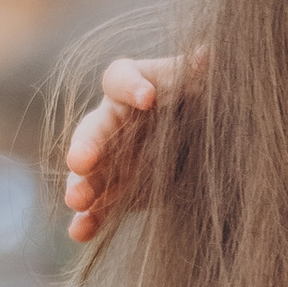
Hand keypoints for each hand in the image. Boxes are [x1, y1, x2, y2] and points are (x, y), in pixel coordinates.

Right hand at [63, 44, 198, 241]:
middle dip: (87, 145)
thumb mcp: (210, 84)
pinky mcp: (120, 191)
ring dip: (81, 185)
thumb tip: (209, 53)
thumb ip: (203, 71)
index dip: (132, 85)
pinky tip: (80, 233)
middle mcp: (117, 120)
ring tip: (76, 201)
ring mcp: (114, 158)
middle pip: (94, 128)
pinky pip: (100, 205)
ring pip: (90, 171)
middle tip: (80, 162)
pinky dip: (89, 218)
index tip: (149, 97)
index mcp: (136, 85)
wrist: (211, 143)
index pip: (120, 78)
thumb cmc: (208, 100)